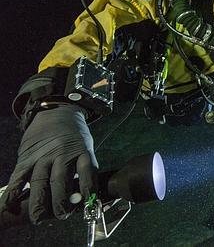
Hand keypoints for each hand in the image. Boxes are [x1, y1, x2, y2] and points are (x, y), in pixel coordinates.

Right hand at [0, 104, 97, 223]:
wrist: (56, 112)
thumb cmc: (75, 136)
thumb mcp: (86, 147)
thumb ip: (85, 169)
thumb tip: (86, 197)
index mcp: (81, 150)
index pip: (87, 171)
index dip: (88, 189)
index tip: (88, 204)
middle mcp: (62, 153)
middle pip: (60, 180)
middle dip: (61, 201)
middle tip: (61, 215)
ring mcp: (42, 155)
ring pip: (39, 180)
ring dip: (39, 201)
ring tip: (38, 217)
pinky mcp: (27, 157)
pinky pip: (19, 176)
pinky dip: (12, 191)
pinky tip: (9, 204)